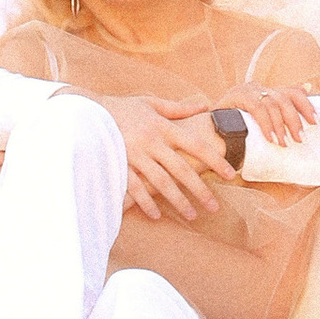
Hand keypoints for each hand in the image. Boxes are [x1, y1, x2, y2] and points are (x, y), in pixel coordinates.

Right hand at [100, 94, 232, 223]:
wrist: (89, 111)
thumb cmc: (125, 108)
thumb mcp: (152, 103)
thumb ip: (179, 108)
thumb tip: (204, 105)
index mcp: (162, 126)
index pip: (194, 144)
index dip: (213, 159)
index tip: (230, 174)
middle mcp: (151, 142)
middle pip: (181, 168)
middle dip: (199, 188)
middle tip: (215, 206)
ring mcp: (135, 155)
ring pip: (161, 182)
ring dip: (178, 200)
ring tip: (193, 215)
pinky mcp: (120, 166)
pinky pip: (135, 188)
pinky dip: (146, 202)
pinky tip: (157, 215)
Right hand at [218, 79, 317, 145]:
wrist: (209, 130)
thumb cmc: (237, 130)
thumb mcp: (260, 124)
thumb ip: (278, 119)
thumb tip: (304, 108)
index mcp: (268, 92)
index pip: (293, 92)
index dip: (306, 106)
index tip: (315, 122)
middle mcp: (260, 87)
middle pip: (285, 98)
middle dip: (294, 120)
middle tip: (299, 140)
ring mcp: (248, 89)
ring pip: (272, 103)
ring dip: (280, 126)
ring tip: (283, 143)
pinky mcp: (237, 95)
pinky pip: (257, 108)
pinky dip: (266, 123)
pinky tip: (269, 137)